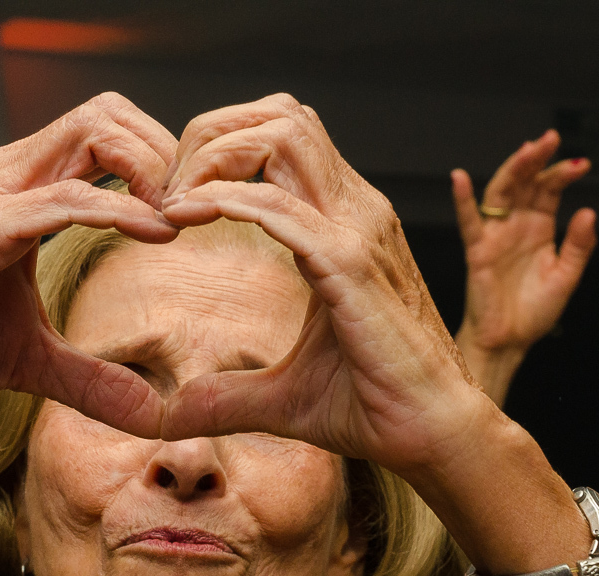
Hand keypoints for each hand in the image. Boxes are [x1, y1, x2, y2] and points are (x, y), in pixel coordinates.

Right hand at [0, 94, 180, 454]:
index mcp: (24, 186)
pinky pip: (65, 200)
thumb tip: (150, 414)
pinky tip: (157, 234)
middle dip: (164, 150)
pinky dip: (119, 211)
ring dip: (153, 171)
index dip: (157, 159)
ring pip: (90, 135)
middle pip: (106, 114)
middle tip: (195, 207)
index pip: (105, 132)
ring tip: (184, 220)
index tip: (191, 210)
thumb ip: (93, 378)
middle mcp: (9, 173)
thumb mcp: (33, 358)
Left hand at [158, 95, 479, 476]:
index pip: (282, 139)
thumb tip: (169, 416)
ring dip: (214, 157)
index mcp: (343, 224)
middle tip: (165, 191)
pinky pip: (280, 206)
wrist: (433, 434)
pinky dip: (225, 200)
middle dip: (210, 136)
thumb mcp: (282, 396)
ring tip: (172, 203)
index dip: (220, 152)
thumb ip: (225, 396)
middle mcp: (356, 212)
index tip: (172, 203)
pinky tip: (183, 218)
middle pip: (280, 117)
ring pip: (283, 136)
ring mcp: (359, 231)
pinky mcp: (352, 264)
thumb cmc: (373, 406)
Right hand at [452, 131, 595, 405]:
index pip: (549, 191)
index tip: (582, 164)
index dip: (562, 174)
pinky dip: (462, 200)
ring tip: (527, 150)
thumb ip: (578, 245)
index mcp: (539, 229)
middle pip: (524, 184)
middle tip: (551, 139)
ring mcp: (495, 236)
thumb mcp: (566, 276)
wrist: (509, 341)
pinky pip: (468, 222)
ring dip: (512, 170)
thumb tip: (589, 211)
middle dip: (537, 161)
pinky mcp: (477, 251)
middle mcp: (516, 226)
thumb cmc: (535, 312)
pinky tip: (458, 178)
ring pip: (500, 193)